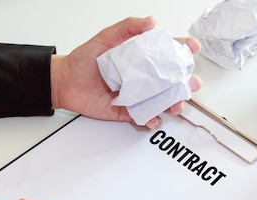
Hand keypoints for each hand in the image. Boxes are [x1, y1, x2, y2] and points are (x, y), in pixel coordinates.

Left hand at [50, 16, 201, 129]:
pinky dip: (151, 120)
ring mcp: (136, 95)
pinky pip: (144, 117)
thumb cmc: (83, 61)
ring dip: (173, 104)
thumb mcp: (105, 38)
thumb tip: (151, 21)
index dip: (183, 50)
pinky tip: (154, 118)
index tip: (192, 48)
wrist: (64, 83)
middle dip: (186, 83)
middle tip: (192, 83)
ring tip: (176, 104)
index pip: (167, 52)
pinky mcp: (127, 111)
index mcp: (140, 57)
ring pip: (162, 101)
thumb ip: (127, 28)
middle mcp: (142, 77)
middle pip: (171, 80)